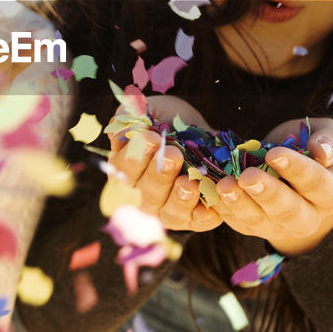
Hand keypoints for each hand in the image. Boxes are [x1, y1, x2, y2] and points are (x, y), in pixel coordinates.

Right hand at [107, 102, 221, 233]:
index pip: (124, 170)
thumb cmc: (174, 125)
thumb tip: (126, 118)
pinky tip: (209, 204)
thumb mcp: (156, 110)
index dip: (135, 157)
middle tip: (173, 155)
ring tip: (189, 182)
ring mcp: (170, 210)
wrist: (209, 139)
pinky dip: (203, 214)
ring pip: (170, 213)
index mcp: (129, 171)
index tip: (151, 138)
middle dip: (159, 174)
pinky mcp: (195, 218)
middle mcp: (145, 195)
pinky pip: (198, 221)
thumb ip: (135, 112)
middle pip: (147, 193)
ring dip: (179, 198)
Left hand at [211, 117, 332, 255]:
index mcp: (329, 194)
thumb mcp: (326, 135)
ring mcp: (277, 226)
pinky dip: (222, 207)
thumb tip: (321, 151)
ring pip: (258, 220)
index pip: (316, 184)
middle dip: (266, 193)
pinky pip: (236, 221)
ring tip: (224, 186)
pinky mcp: (252, 227)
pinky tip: (210, 192)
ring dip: (239, 204)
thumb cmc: (308, 148)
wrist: (290, 176)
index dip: (296, 169)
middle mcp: (306, 217)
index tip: (275, 154)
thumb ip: (330, 140)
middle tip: (247, 177)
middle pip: (288, 210)